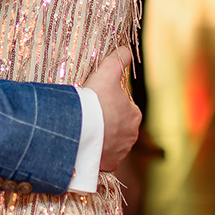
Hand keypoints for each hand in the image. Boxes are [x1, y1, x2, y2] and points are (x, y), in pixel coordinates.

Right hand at [84, 46, 141, 171]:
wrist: (80, 129)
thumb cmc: (95, 100)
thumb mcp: (107, 72)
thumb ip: (118, 59)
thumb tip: (127, 49)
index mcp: (134, 115)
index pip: (124, 106)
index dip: (109, 102)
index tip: (95, 101)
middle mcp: (131, 136)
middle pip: (118, 126)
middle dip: (106, 122)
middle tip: (89, 116)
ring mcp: (120, 152)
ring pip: (111, 142)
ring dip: (101, 137)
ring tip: (85, 130)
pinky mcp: (108, 164)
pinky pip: (102, 157)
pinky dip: (96, 152)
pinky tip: (85, 145)